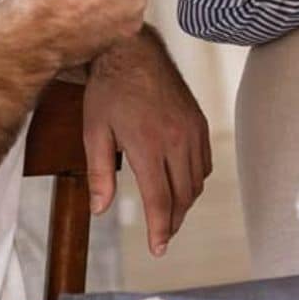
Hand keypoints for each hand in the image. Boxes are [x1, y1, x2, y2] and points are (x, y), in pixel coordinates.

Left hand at [83, 31, 212, 256]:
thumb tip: (100, 210)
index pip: (160, 200)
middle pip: (183, 196)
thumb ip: (99, 174)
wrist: (132, 51)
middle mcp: (176, 139)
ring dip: (185, 203)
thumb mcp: (94, 132)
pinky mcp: (199, 122)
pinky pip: (205, 163)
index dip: (160, 229)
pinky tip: (180, 183)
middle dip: (173, 221)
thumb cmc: (108, 90)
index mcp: (148, 144)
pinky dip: (195, 180)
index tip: (157, 248)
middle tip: (162, 236)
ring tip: (169, 213)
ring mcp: (192, 130)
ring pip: (197, 182)